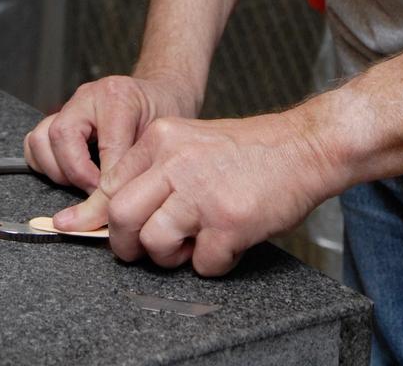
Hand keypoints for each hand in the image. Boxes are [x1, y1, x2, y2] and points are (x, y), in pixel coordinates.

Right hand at [24, 74, 196, 224]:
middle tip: (96, 192)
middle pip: (61, 137)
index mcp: (116, 97)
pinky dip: (46, 164)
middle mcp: (87, 97)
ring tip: (82, 183)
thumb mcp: (160, 138)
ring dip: (57, 170)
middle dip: (77, 174)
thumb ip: (136, 168)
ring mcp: (70, 106)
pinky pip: (35, 143)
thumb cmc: (162, 114)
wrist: (160, 93)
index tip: (113, 204)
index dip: (107, 185)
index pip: (105, 148)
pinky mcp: (59, 118)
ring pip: (40, 139)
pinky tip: (70, 174)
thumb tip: (112, 209)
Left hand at [52, 107, 326, 274]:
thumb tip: (113, 212)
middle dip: (127, 245)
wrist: (304, 146)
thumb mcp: (191, 142)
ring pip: (153, 243)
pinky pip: (203, 264)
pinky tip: (230, 241)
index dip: (104, 219)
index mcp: (162, 138)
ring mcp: (201, 192)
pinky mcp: (228, 221)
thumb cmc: (250, 151)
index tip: (97, 233)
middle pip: (121, 216)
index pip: (111, 185)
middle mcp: (176, 161)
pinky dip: (214, 263)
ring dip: (171, 257)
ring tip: (195, 243)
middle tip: (147, 250)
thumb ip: (157, 170)